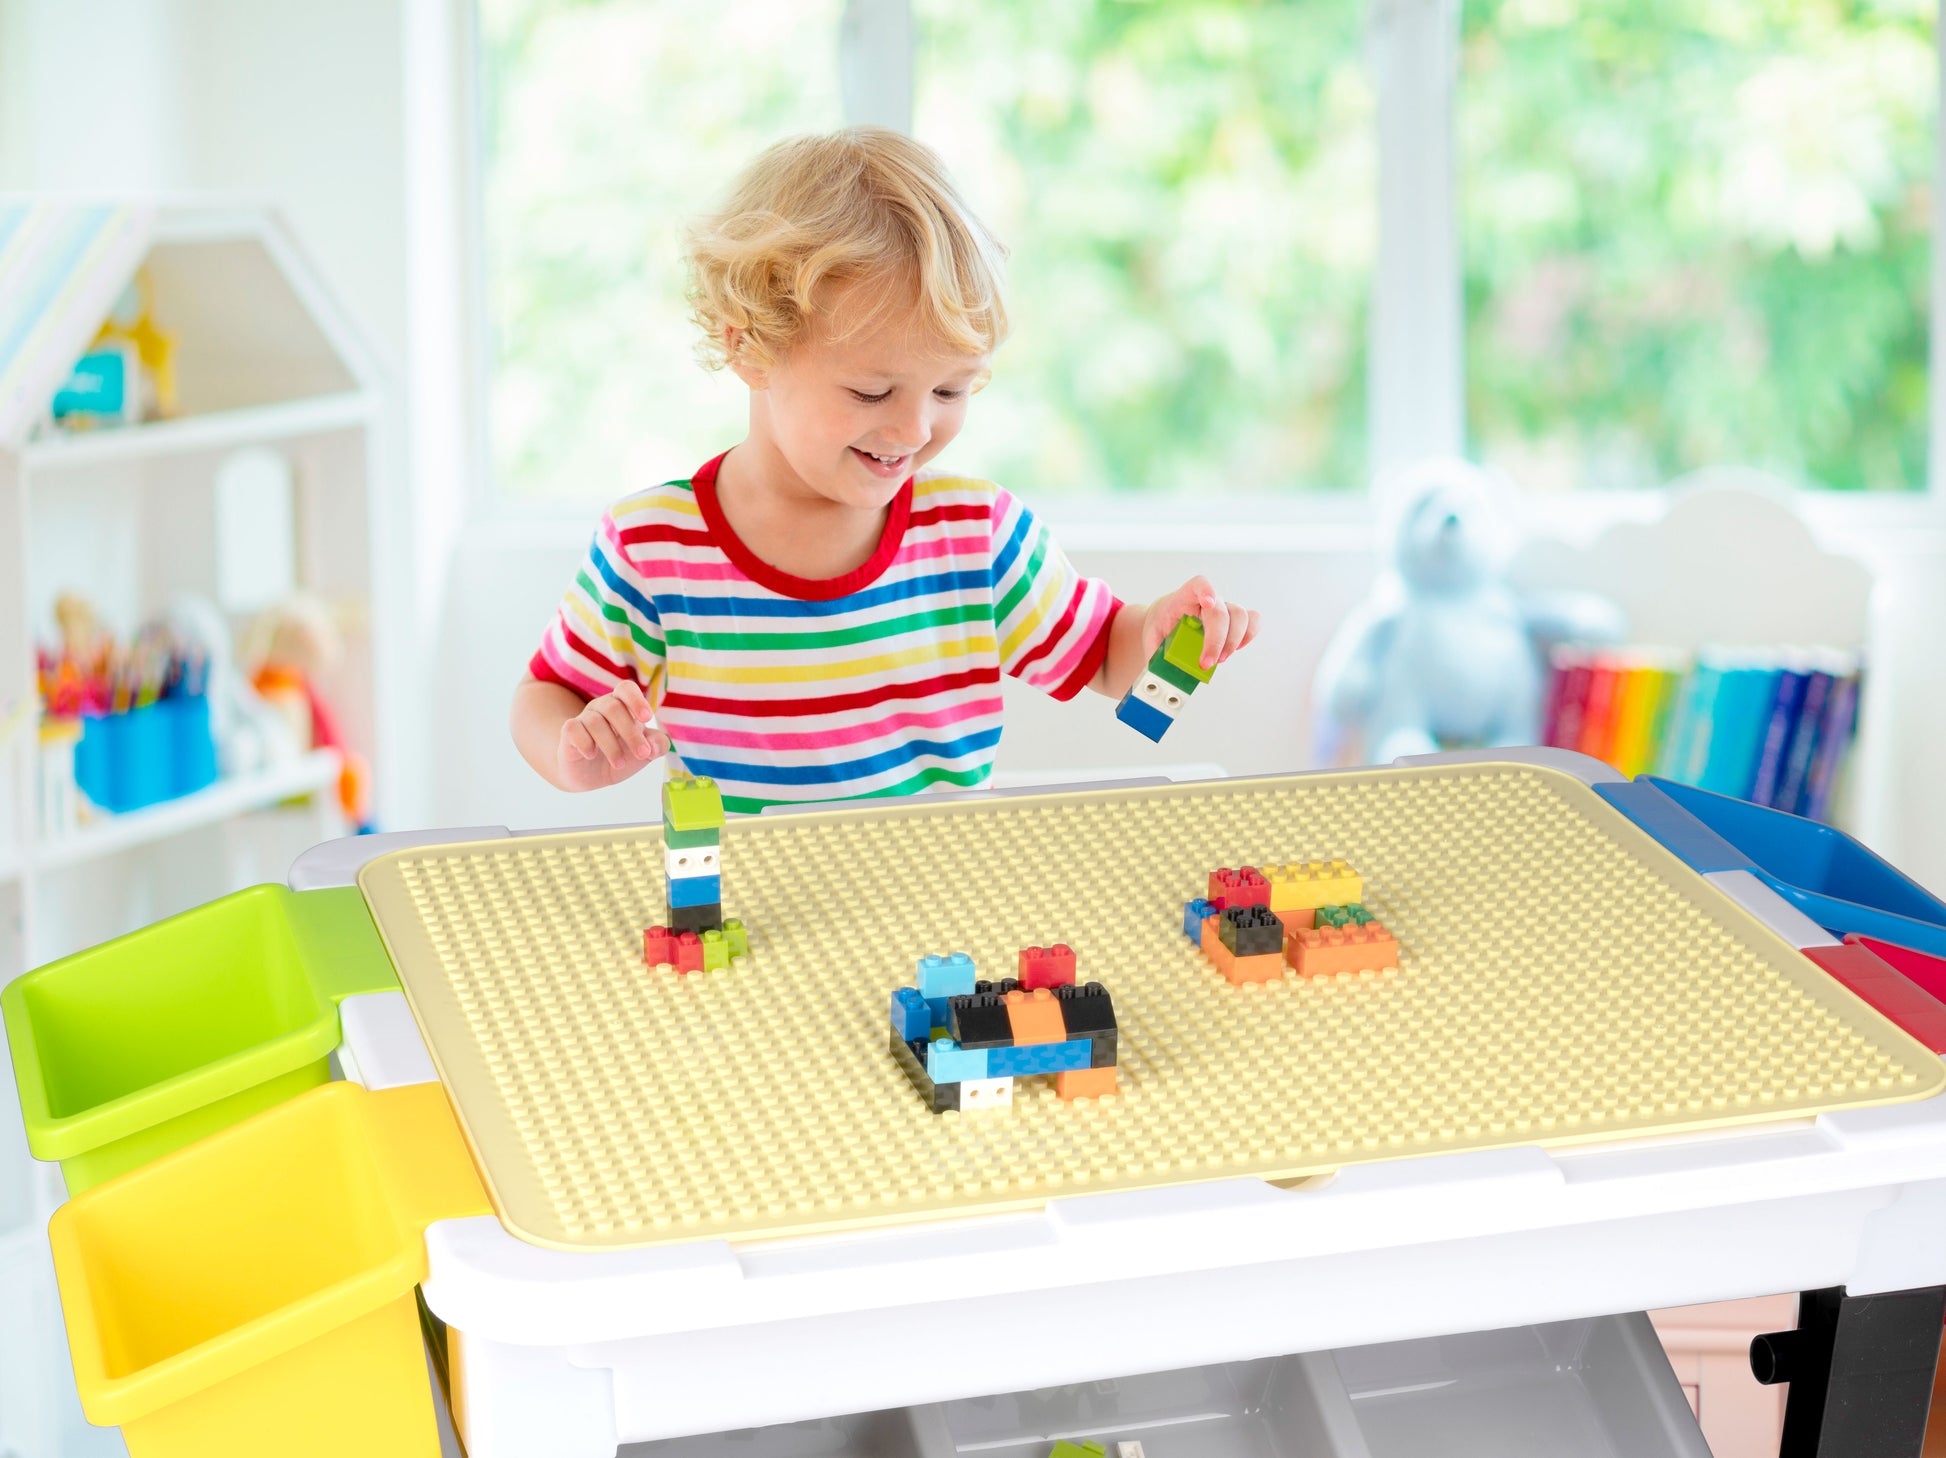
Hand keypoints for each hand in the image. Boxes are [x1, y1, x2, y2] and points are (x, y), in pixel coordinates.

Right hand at [557, 680, 670, 790]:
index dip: (636, 700)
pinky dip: (585, 743)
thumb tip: (654, 746)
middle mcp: (602, 707)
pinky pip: (573, 729)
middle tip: (642, 754)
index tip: (647, 718)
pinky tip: (591, 755)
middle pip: (613, 707)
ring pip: (595, 721)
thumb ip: (657, 745)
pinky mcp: (569, 733)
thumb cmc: (622, 755)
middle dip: (631, 733)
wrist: (592, 776)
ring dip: (611, 746)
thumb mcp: (645, 753)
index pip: (626, 689)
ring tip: (619, 763)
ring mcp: (584, 718)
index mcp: (623, 706)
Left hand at [1142, 576, 1259, 670]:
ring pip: (1241, 616)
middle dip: (1217, 640)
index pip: (1198, 584)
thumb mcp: (1151, 639)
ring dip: (1234, 641)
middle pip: (1221, 611)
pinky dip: (1248, 635)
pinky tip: (1236, 649)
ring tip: (1220, 659)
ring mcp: (1223, 609)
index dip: (1206, 590)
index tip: (1208, 603)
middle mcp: (1207, 601)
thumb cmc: (1159, 628)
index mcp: (1183, 598)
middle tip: (1207, 663)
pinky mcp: (1233, 622)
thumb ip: (1156, 654)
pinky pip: (1252, 621)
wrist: (1164, 624)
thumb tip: (1164, 675)